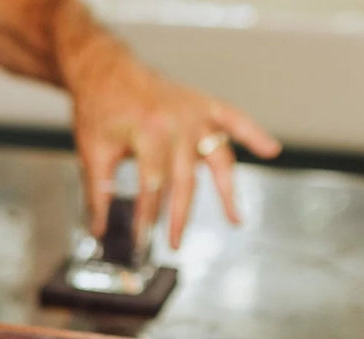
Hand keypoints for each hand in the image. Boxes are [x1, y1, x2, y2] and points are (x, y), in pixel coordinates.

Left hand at [66, 43, 281, 248]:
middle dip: (179, 215)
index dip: (147, 215)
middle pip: (185, 179)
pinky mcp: (204, 105)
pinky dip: (254, 133)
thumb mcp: (92, 152)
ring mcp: (195, 114)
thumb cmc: (99, 110)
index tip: (142, 238)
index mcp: (148, 132)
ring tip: (234, 219)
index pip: (153, 185)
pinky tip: (270, 150)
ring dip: (227, 190)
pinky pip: (235, 119)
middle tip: (174, 243)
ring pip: (217, 157)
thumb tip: (98, 230)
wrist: (107, 71)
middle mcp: (178, 123)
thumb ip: (99, 193)